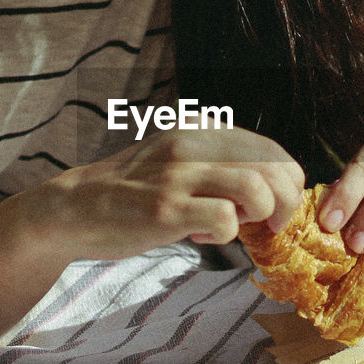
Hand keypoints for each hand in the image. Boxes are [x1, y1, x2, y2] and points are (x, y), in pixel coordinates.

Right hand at [45, 126, 304, 255]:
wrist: (75, 208)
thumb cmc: (135, 191)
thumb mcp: (180, 159)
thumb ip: (221, 162)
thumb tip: (275, 187)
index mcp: (201, 128)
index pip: (273, 150)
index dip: (287, 183)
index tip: (276, 207)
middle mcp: (193, 143)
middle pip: (275, 168)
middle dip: (285, 203)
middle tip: (269, 225)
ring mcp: (178, 174)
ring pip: (257, 189)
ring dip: (258, 216)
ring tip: (234, 225)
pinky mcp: (165, 208)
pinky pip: (225, 219)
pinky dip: (225, 235)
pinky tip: (200, 235)